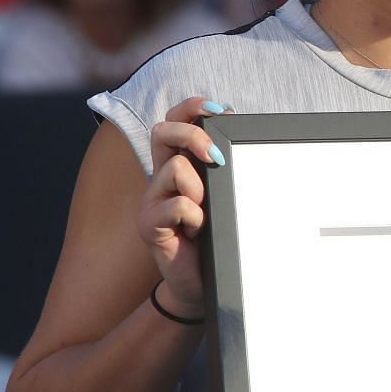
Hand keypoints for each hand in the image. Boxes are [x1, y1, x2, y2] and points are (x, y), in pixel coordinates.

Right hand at [141, 96, 230, 315]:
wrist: (200, 283)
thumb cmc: (215, 236)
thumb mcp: (224, 196)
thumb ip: (224, 169)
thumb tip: (241, 136)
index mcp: (178, 164)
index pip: (175, 121)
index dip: (191, 108)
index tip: (221, 110)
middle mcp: (160, 178)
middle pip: (162, 131)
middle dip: (194, 136)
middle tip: (217, 158)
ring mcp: (151, 200)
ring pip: (175, 168)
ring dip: (200, 189)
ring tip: (205, 214)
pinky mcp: (149, 225)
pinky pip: (177, 205)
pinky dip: (195, 216)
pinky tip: (196, 232)